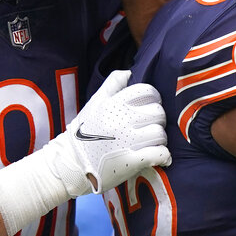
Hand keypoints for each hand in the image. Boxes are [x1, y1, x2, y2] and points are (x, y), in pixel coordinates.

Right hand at [45, 70, 170, 194]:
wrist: (71, 162)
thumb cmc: (85, 131)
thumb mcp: (95, 102)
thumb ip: (112, 84)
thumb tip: (129, 72)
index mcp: (113, 104)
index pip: (147, 91)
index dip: (153, 98)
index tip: (149, 106)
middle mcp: (121, 120)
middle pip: (158, 112)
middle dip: (157, 119)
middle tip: (149, 126)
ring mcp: (127, 141)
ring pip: (160, 133)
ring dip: (160, 139)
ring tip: (152, 142)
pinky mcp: (131, 162)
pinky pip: (160, 154)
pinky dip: (164, 156)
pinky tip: (160, 157)